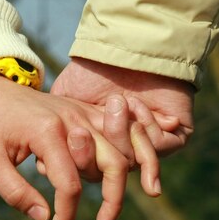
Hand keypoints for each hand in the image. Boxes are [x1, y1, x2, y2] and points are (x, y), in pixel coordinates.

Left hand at [0, 73, 157, 219]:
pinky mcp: (86, 113)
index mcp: (47, 132)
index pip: (69, 184)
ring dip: (122, 183)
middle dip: (114, 202)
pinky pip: (118, 136)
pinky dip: (126, 158)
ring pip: (121, 151)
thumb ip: (15, 192)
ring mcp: (83, 114)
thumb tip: (44, 218)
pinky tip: (117, 183)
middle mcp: (73, 120)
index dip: (67, 216)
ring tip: (110, 214)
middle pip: (112, 164)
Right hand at [52, 57, 195, 157]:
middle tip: (87, 127)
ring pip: (133, 161)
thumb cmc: (91, 72)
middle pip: (110, 172)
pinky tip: (136, 103)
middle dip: (97, 149)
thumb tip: (43, 168)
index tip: (73, 137)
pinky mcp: (175, 136)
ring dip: (121, 130)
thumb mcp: (64, 103)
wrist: (121, 47)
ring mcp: (150, 144)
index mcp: (100, 144)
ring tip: (118, 102)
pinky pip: (158, 148)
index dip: (80, 161)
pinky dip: (144, 126)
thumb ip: (55, 132)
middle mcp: (124, 148)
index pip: (90, 170)